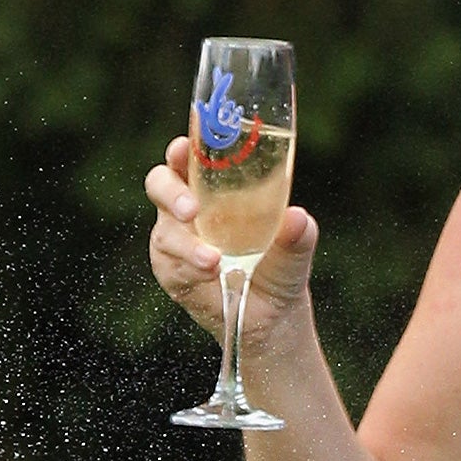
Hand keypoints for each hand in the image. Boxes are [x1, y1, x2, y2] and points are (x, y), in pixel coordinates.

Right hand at [145, 135, 318, 347]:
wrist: (273, 313)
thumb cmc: (281, 264)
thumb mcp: (297, 246)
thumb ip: (299, 233)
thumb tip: (297, 218)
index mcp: (215, 187)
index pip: (190, 158)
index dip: (182, 150)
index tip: (184, 147)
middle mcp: (189, 208)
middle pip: (161, 185)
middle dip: (171, 192)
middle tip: (191, 208)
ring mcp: (176, 240)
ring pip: (166, 232)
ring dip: (187, 245)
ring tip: (213, 259)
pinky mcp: (172, 271)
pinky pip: (171, 266)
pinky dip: (189, 268)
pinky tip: (209, 272)